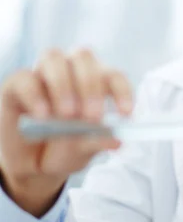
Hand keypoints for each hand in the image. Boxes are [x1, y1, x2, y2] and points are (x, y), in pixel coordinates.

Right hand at [0, 48, 132, 216]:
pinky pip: (26, 78)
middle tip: (92, 116)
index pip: (113, 75)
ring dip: (63, 85)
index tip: (126, 114)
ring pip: (54, 58)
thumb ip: (97, 141)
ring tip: (67, 115)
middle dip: (90, 85)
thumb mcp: (82, 151)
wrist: (30, 165)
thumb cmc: (63, 150)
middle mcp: (70, 71)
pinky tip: (43, 116)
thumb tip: (117, 141)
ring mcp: (42, 74)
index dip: (122, 91)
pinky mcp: (16, 84)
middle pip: (83, 57)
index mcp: (95, 82)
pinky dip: (36, 96)